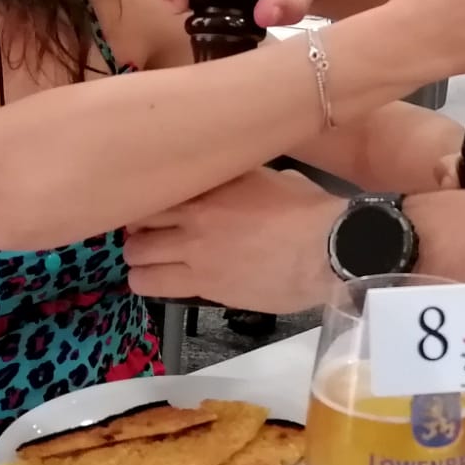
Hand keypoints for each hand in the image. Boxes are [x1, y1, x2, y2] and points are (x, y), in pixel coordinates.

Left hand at [125, 168, 340, 313]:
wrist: (327, 250)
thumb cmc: (309, 212)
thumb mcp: (271, 178)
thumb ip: (240, 181)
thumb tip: (233, 181)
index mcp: (211, 186)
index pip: (154, 192)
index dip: (146, 202)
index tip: (150, 209)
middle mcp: (195, 217)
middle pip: (137, 226)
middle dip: (138, 233)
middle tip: (148, 237)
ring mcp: (196, 254)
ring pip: (138, 260)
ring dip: (140, 262)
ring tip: (151, 264)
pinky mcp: (205, 286)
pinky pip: (158, 287)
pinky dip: (153, 284)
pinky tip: (162, 282)